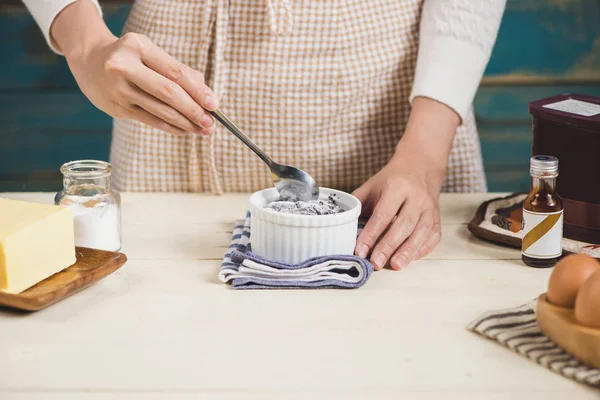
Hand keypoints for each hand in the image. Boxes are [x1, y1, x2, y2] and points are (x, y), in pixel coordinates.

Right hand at [51, 1, 217, 135]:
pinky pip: (150, 120)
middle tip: (210, 123)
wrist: (89, 61)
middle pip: (168, 93)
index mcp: (137, 47)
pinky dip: (170, 127)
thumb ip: (177, 70)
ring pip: (160, 111)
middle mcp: (124, 67)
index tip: (214, 104)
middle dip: (193, 111)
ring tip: (202, 130)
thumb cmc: (130, 56)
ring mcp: (118, 90)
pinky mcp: (116, 108)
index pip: (175, 72)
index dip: (198, 90)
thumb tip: (206, 94)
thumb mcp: (151, 52)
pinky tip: (185, 130)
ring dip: (185, 123)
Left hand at [352, 96, 459, 270]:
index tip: (360, 251)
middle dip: (388, 246)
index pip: (382, 215)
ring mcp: (430, 207)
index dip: (371, 234)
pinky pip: (434, 235)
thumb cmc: (390, 180)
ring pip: (421, 232)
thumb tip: (342, 228)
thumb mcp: (371, 186)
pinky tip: (411, 258)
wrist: (419, 167)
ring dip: (408, 251)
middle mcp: (416, 196)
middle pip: (403, 225)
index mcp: (396, 187)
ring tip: (395, 266)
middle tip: (376, 263)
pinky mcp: (437, 216)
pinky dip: (423, 248)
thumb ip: (358, 205)